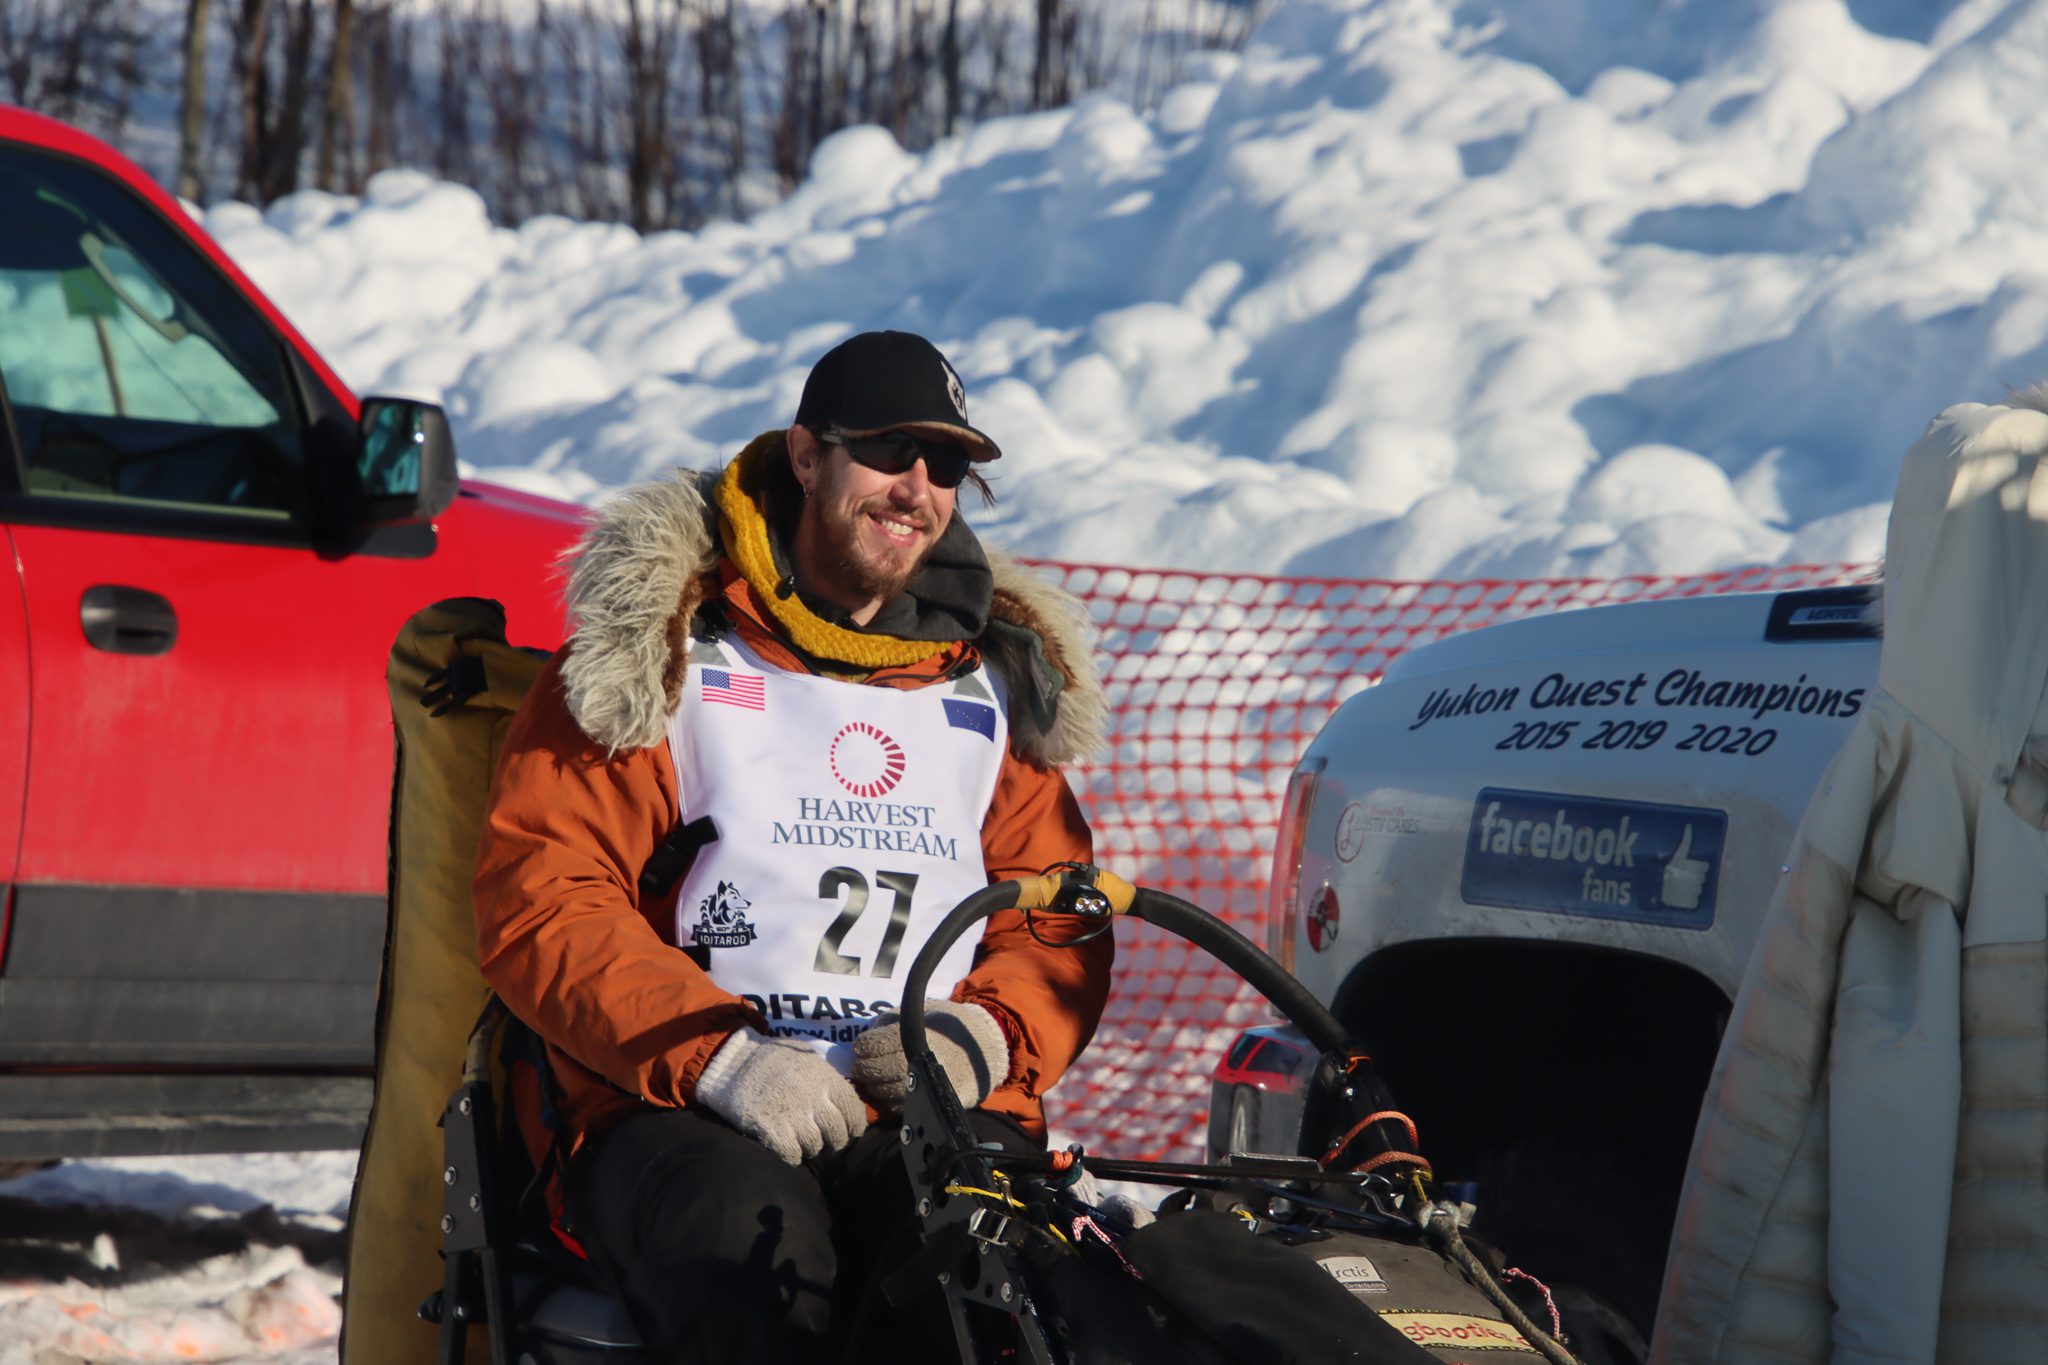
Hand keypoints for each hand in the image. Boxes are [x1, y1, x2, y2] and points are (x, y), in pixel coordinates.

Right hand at [693, 1028, 867, 1163]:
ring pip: (815, 1146)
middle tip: (826, 1141)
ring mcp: (792, 1114)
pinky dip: (792, 1157)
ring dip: (810, 1148)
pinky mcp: (771, 1128)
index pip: (853, 1110)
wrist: (733, 1061)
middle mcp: (813, 1097)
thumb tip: (845, 1100)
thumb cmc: (772, 1059)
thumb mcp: (807, 1059)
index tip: (851, 1131)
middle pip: (837, 1133)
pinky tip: (788, 1150)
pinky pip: (792, 1154)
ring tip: (803, 1141)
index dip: (854, 1125)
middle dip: (834, 1141)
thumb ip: (827, 1078)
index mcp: (825, 1078)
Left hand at [853, 1000, 1008, 1112]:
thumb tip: (869, 1032)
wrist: (986, 1045)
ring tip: (875, 1080)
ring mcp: (930, 1083)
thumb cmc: (949, 1025)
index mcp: (916, 1035)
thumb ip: (894, 1020)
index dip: (863, 1046)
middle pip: (877, 1071)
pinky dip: (893, 1102)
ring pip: (887, 1093)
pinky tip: (893, 1092)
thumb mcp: (923, 1011)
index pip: (875, 1045)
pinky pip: (904, 1108)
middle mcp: (922, 1060)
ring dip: (876, 1088)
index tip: (861, 1046)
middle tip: (862, 1067)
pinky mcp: (937, 1101)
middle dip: (865, 1069)